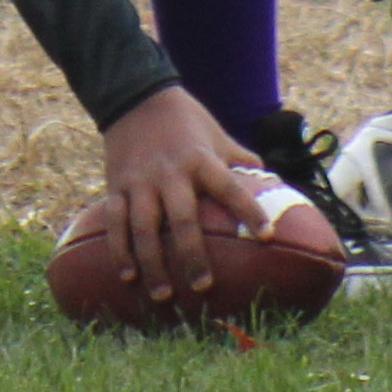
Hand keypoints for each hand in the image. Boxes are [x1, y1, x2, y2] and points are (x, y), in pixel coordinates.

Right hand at [97, 87, 269, 305]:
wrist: (135, 96)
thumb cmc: (186, 121)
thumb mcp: (218, 136)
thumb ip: (242, 162)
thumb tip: (275, 186)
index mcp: (201, 160)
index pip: (229, 188)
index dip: (249, 211)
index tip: (267, 237)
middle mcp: (170, 173)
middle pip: (183, 219)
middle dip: (192, 254)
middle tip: (204, 287)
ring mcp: (140, 181)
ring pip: (144, 227)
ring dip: (153, 263)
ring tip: (163, 296)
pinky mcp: (116, 186)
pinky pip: (116, 223)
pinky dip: (120, 250)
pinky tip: (127, 276)